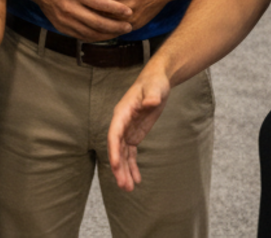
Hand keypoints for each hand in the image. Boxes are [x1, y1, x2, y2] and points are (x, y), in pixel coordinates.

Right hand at [23, 0, 132, 41]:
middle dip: (115, 26)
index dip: (116, 8)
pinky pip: (80, 36)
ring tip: (120, 32)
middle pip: (96, 22)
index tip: (129, 11)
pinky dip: (95, 37)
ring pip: (89, 32)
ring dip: (107, 34)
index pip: (99, 3)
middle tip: (129, 26)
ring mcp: (63, 19)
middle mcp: (68, 8)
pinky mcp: (60, 26)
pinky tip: (105, 34)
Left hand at [86, 0, 177, 31]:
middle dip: (86, 12)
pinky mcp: (137, 25)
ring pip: (107, 26)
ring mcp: (132, 18)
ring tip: (81, 21)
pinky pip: (117, 31)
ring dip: (94, 24)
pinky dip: (106, 30)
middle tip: (73, 10)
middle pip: (99, 14)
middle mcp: (127, 7)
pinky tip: (95, 28)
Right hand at [106, 69, 170, 191]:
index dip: (114, 151)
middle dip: (119, 168)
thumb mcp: (155, 88)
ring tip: (129, 189)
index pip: (114, 134)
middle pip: (116, 149)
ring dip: (124, 171)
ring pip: (123, 155)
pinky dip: (133, 166)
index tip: (115, 166)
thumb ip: (152, 96)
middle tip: (123, 186)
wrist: (156, 81)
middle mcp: (121, 123)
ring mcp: (127, 130)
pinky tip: (136, 180)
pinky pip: (131, 154)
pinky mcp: (134, 134)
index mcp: (122, 112)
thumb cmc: (154, 82)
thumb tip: (151, 102)